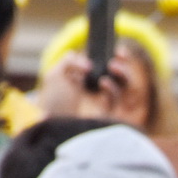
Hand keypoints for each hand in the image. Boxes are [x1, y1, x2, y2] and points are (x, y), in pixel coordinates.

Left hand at [34, 50, 148, 129]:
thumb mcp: (55, 76)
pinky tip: (103, 82)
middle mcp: (98, 95)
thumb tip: (84, 59)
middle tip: (120, 54)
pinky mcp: (110, 118)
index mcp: (85, 84)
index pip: (104, 69)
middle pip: (120, 78)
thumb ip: (68, 61)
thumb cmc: (53, 105)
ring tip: (113, 65)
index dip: (112, 59)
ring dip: (122, 73)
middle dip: (123, 64)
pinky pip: (119, 100)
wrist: (55, 128)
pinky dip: (113, 88)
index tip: (116, 49)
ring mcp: (105, 107)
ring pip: (124, 88)